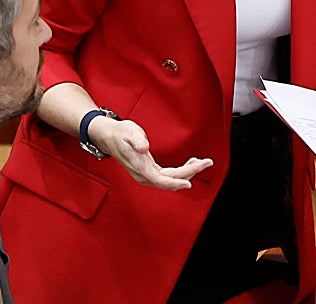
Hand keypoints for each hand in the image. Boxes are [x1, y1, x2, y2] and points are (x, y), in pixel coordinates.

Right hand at [87, 115, 213, 190]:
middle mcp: (143, 175)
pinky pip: (167, 176)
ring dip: (187, 173)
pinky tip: (190, 163)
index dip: (175, 183)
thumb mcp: (129, 132)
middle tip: (207, 162)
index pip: (161, 180)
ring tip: (202, 162)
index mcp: (139, 168)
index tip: (189, 184)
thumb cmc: (120, 133)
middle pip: (170, 180)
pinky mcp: (148, 171)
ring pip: (170, 179)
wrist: (108, 136)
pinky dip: (181, 172)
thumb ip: (137, 140)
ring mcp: (145, 174)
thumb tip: (143, 147)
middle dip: (190, 173)